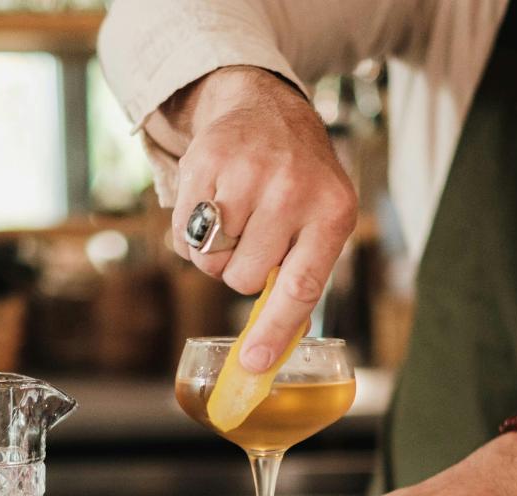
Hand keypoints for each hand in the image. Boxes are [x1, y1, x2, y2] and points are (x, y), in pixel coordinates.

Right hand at [154, 66, 357, 372]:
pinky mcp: (208, 162)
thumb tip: (270, 353)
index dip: (274, 330)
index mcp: (332, 214)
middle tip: (254, 237)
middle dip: (241, 269)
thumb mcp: (323, 219)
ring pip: (209, 260)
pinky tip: (213, 203)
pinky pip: (184, 234)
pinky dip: (191, 232)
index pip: (301, 287)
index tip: (254, 364)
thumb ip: (303, 278)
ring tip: (234, 217)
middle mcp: (293, 191)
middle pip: (242, 278)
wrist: (268, 109)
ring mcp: (248, 174)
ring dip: (214, 252)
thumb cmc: (300, 180)